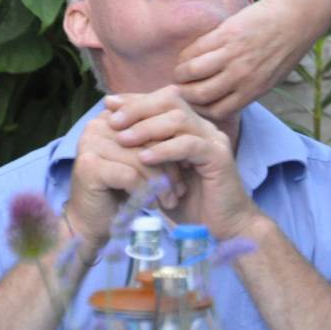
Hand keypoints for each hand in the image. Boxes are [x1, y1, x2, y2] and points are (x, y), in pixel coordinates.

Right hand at [67, 105, 184, 249]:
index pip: (152, 122)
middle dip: (170, 166)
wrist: (91, 223)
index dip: (173, 144)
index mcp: (112, 117)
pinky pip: (130, 175)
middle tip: (180, 189)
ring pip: (142, 159)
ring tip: (170, 200)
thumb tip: (190, 128)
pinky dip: (145, 192)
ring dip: (161, 183)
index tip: (188, 165)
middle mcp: (98, 125)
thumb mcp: (141, 161)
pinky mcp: (89, 165)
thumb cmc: (120, 190)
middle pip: (148, 140)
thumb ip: (156, 141)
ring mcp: (90, 143)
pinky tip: (151, 205)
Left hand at [107, 86, 262, 239]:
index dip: (136, 100)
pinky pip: (189, 144)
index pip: (163, 100)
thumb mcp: (160, 174)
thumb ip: (145, 152)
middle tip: (112, 120)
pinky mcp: (219, 157)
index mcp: (192, 127)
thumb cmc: (189, 205)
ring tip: (123, 139)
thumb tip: (114, 136)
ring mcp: (214, 140)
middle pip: (172, 101)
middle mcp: (205, 128)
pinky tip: (144, 158)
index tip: (108, 104)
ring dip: (147, 128)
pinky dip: (164, 149)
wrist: (222, 229)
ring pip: (179, 119)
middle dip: (138, 107)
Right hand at [174, 0, 315, 120]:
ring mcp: (233, 55)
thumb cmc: (283, 49)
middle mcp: (241, 76)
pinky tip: (186, 55)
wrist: (293, 19)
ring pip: (193, 71)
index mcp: (253, 91)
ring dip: (181, 73)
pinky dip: (187, 54)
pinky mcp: (226, 34)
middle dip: (184, 94)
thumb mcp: (270, 79)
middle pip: (200, 95)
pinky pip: (197, 49)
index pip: (217, 112)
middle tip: (180, 87)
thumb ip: (248, 90)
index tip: (194, 104)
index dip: (200, 111)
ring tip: (180, 71)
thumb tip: (223, 100)